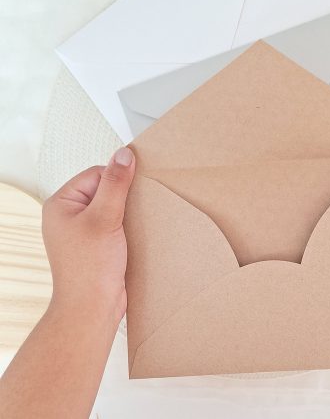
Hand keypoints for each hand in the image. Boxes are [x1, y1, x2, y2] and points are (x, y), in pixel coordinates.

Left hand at [42, 147, 134, 324]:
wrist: (93, 308)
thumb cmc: (89, 270)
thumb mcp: (104, 218)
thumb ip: (115, 184)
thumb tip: (123, 155)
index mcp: (62, 203)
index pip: (97, 174)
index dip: (117, 180)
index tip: (134, 188)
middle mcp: (70, 215)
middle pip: (106, 189)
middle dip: (124, 198)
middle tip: (130, 212)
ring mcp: (84, 230)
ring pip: (114, 206)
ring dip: (128, 213)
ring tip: (131, 226)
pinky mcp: (98, 242)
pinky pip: (117, 222)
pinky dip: (128, 225)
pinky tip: (134, 234)